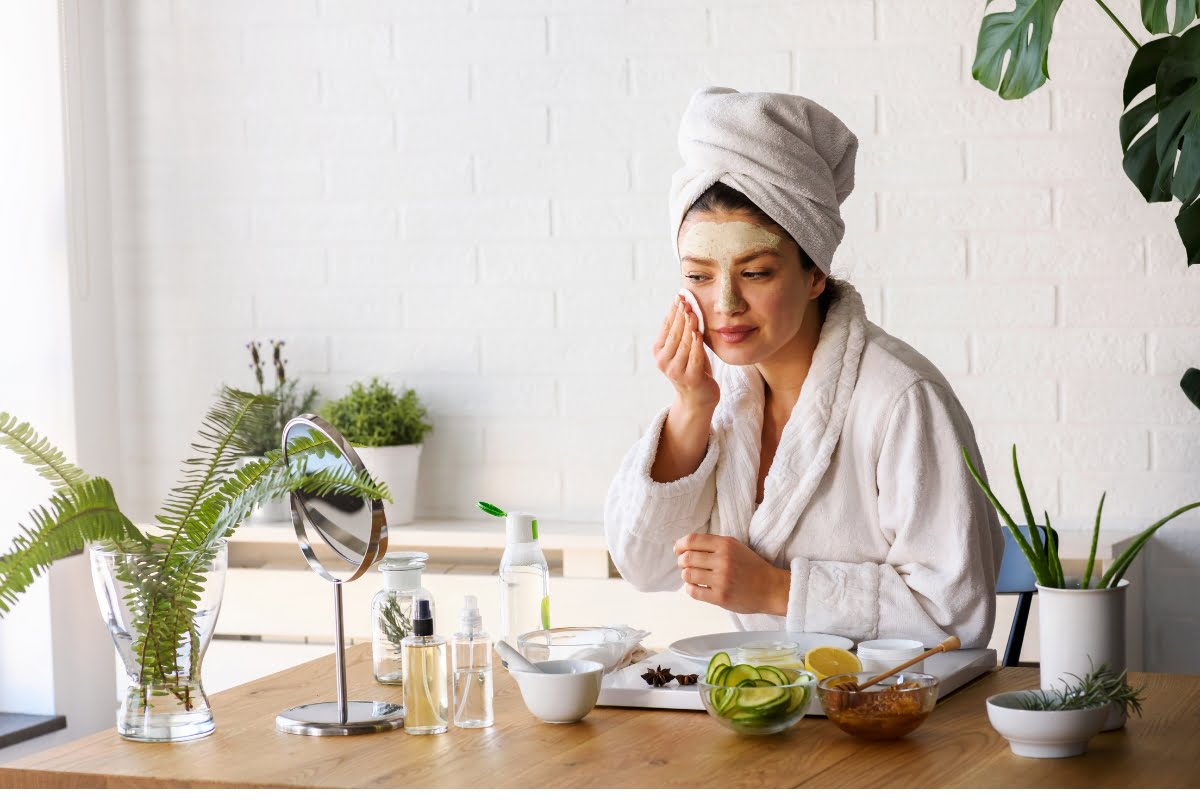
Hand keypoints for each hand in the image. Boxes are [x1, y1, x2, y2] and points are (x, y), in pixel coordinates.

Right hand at [653, 297, 718, 412]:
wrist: (699, 397)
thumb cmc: (693, 368)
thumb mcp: (685, 347)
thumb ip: (684, 331)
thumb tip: (685, 305)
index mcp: (659, 352)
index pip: (667, 327)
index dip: (673, 311)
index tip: (679, 296)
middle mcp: (664, 361)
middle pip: (674, 333)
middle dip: (680, 316)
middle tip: (686, 300)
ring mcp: (676, 371)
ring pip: (683, 344)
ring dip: (688, 327)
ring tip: (692, 312)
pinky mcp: (691, 379)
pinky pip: (694, 358)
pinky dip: (696, 345)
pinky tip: (698, 333)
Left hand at [674, 533, 789, 615]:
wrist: (771, 588)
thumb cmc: (751, 567)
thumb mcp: (735, 547)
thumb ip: (713, 545)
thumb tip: (685, 546)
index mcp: (725, 544)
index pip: (692, 540)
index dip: (680, 544)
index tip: (678, 549)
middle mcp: (723, 560)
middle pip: (687, 557)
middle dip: (681, 561)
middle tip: (684, 564)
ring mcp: (722, 579)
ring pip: (688, 574)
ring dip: (686, 575)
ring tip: (692, 576)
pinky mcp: (721, 597)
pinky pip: (694, 591)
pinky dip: (690, 588)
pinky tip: (696, 587)